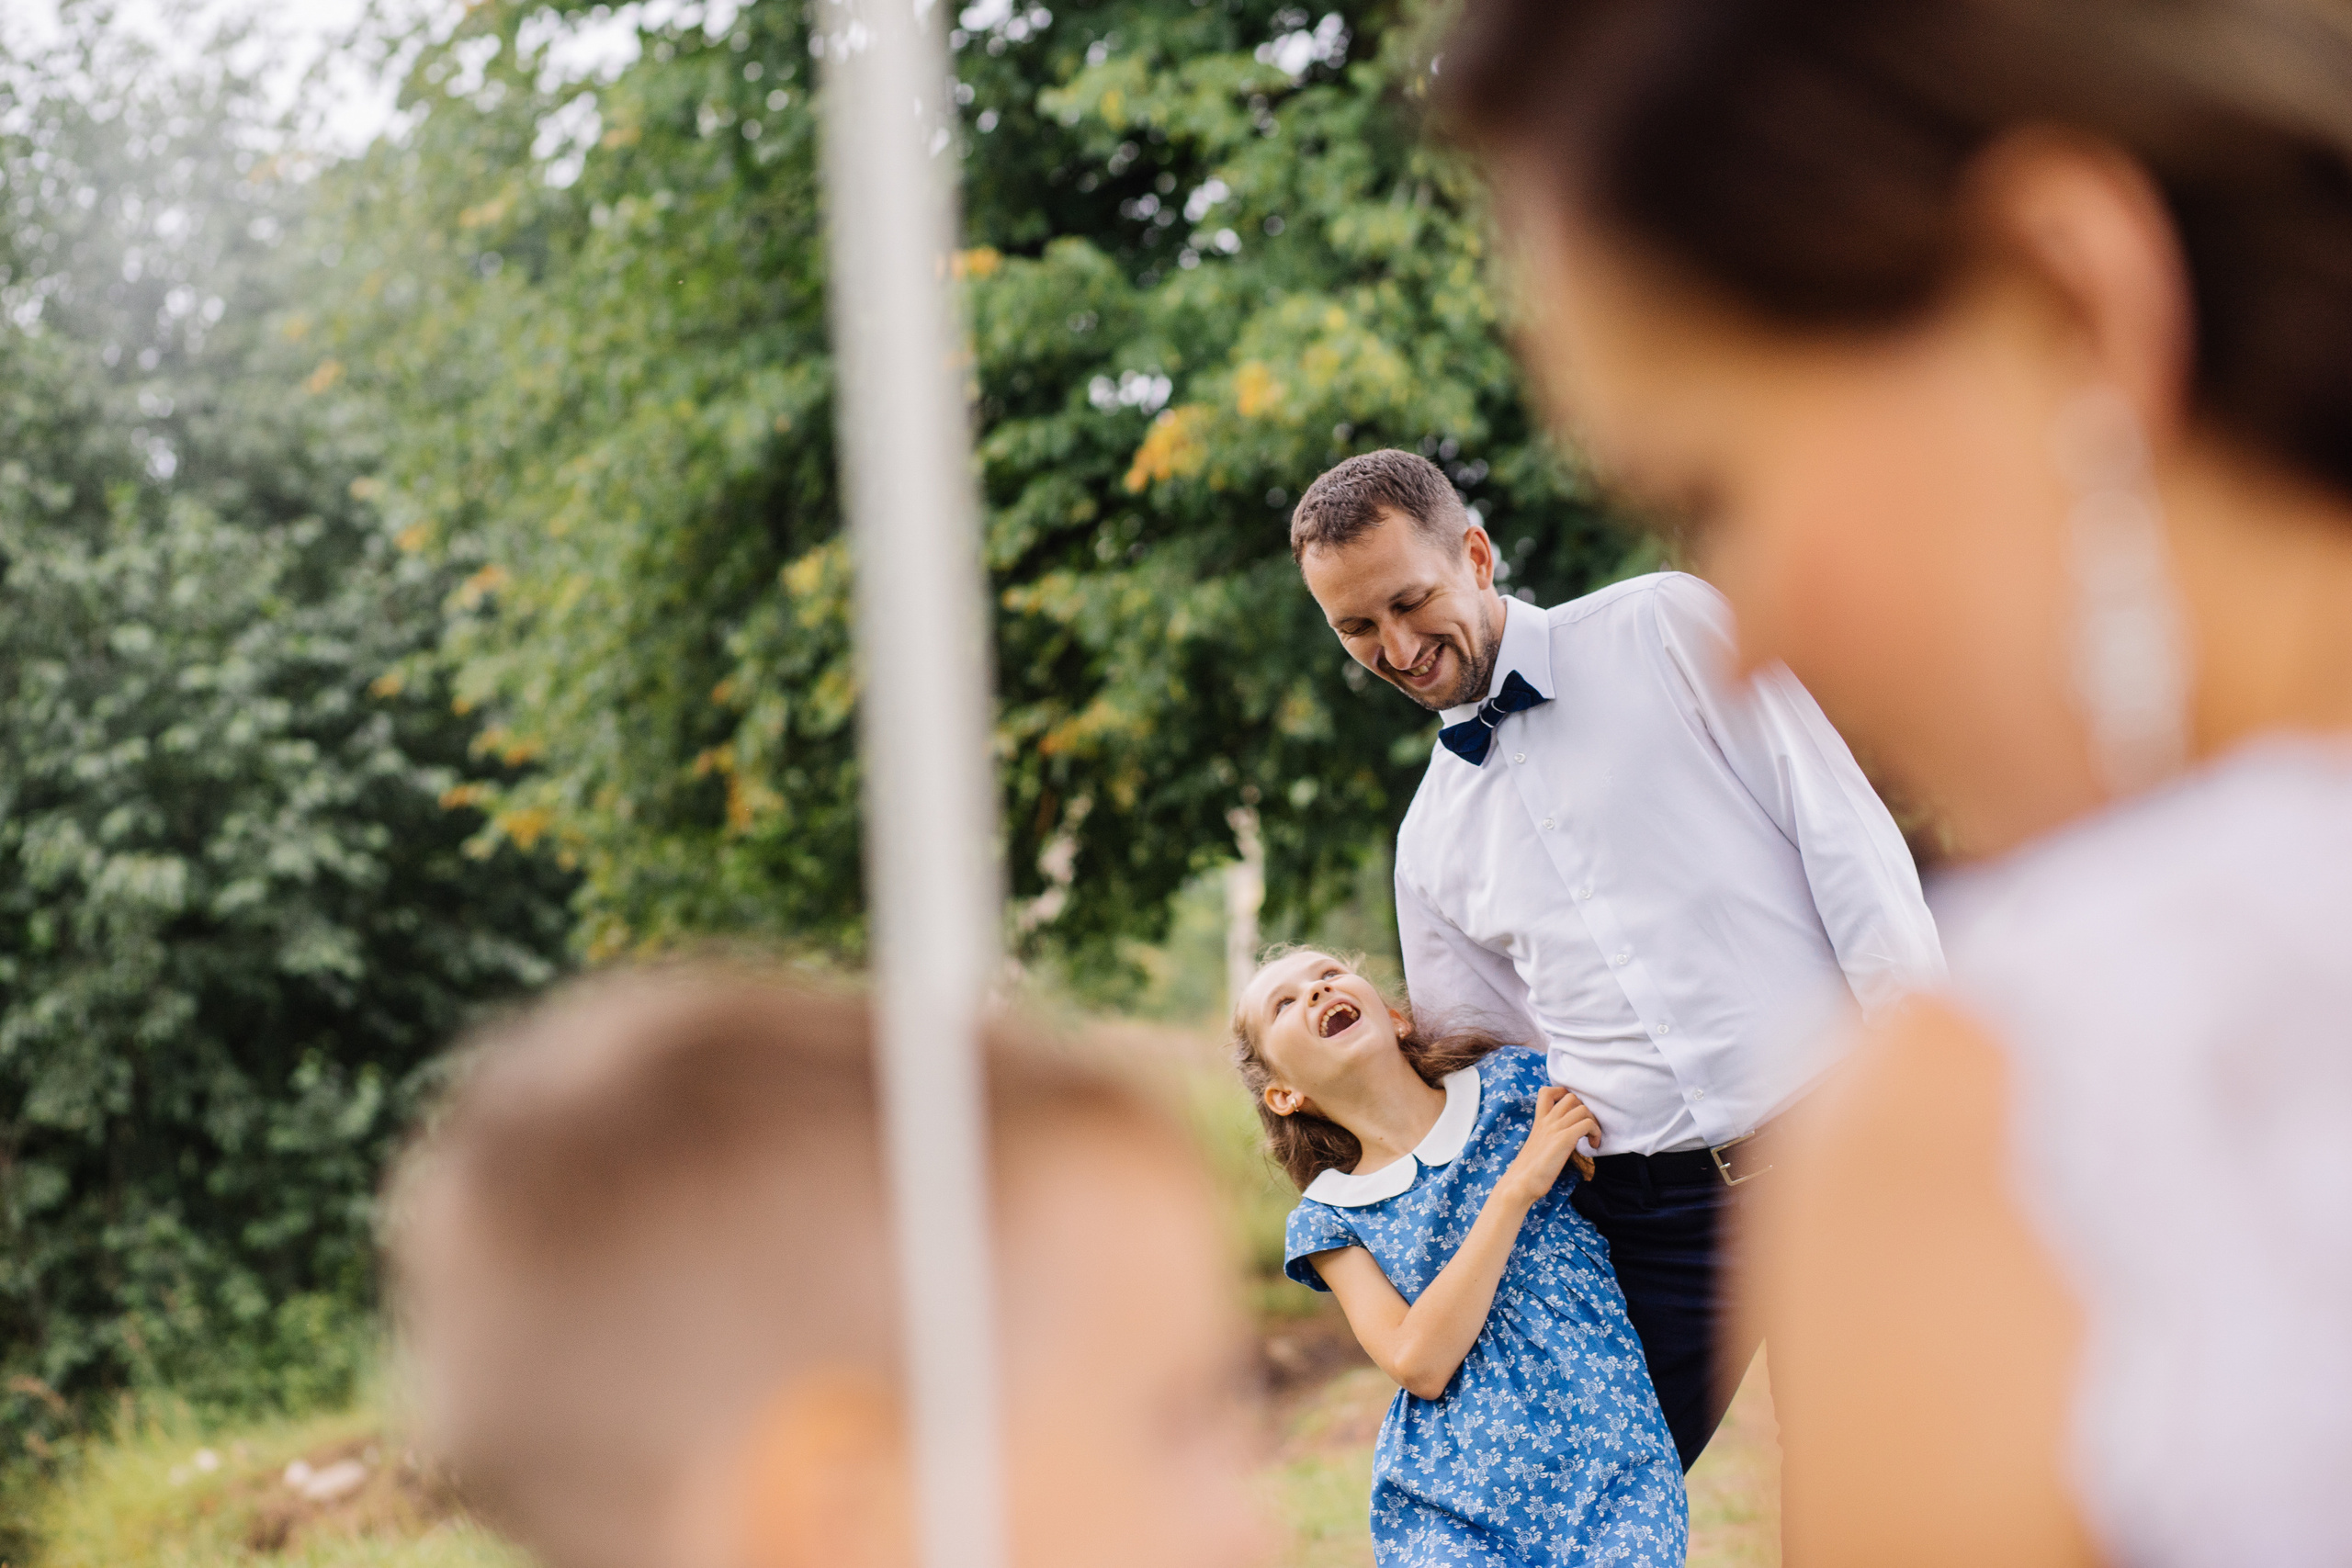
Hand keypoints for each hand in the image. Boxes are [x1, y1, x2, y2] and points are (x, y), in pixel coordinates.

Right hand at [1500, 1086, 1602, 1204]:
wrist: (1522, 1183)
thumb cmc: (1529, 1170)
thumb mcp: (1537, 1146)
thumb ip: (1547, 1136)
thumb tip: (1561, 1138)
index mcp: (1538, 1121)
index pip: (1546, 1091)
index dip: (1563, 1095)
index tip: (1572, 1112)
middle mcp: (1546, 1121)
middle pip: (1571, 1097)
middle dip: (1584, 1109)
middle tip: (1585, 1128)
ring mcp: (1555, 1128)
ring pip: (1583, 1109)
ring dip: (1593, 1123)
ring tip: (1591, 1138)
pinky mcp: (1564, 1139)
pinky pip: (1588, 1124)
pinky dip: (1596, 1133)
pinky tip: (1593, 1146)